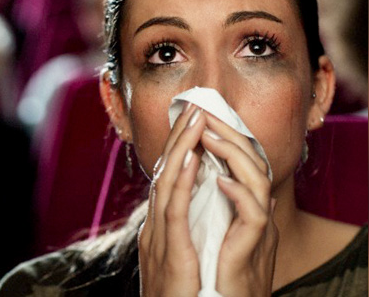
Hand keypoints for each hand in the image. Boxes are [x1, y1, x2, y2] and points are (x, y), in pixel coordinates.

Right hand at [139, 103, 204, 296]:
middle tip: (194, 107)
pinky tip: (193, 158)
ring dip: (181, 148)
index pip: (170, 181)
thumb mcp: (186, 261)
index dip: (180, 150)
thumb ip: (191, 232)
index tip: (194, 123)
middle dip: (180, 139)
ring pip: (167, 183)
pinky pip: (174, 210)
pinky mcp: (169, 254)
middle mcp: (155, 229)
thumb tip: (213, 206)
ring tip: (195, 120)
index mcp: (161, 230)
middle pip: (165, 173)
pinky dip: (183, 181)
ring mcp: (158, 240)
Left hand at [199, 111, 277, 296]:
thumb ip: (221, 209)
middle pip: (253, 162)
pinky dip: (240, 194)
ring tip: (209, 135)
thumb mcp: (218, 235)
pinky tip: (220, 179)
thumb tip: (222, 181)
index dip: (225, 137)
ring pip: (259, 181)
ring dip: (233, 155)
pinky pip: (255, 216)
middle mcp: (258, 214)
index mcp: (246, 209)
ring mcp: (259, 232)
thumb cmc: (221, 278)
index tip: (199, 115)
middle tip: (203, 111)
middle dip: (229, 133)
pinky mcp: (254, 250)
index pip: (241, 163)